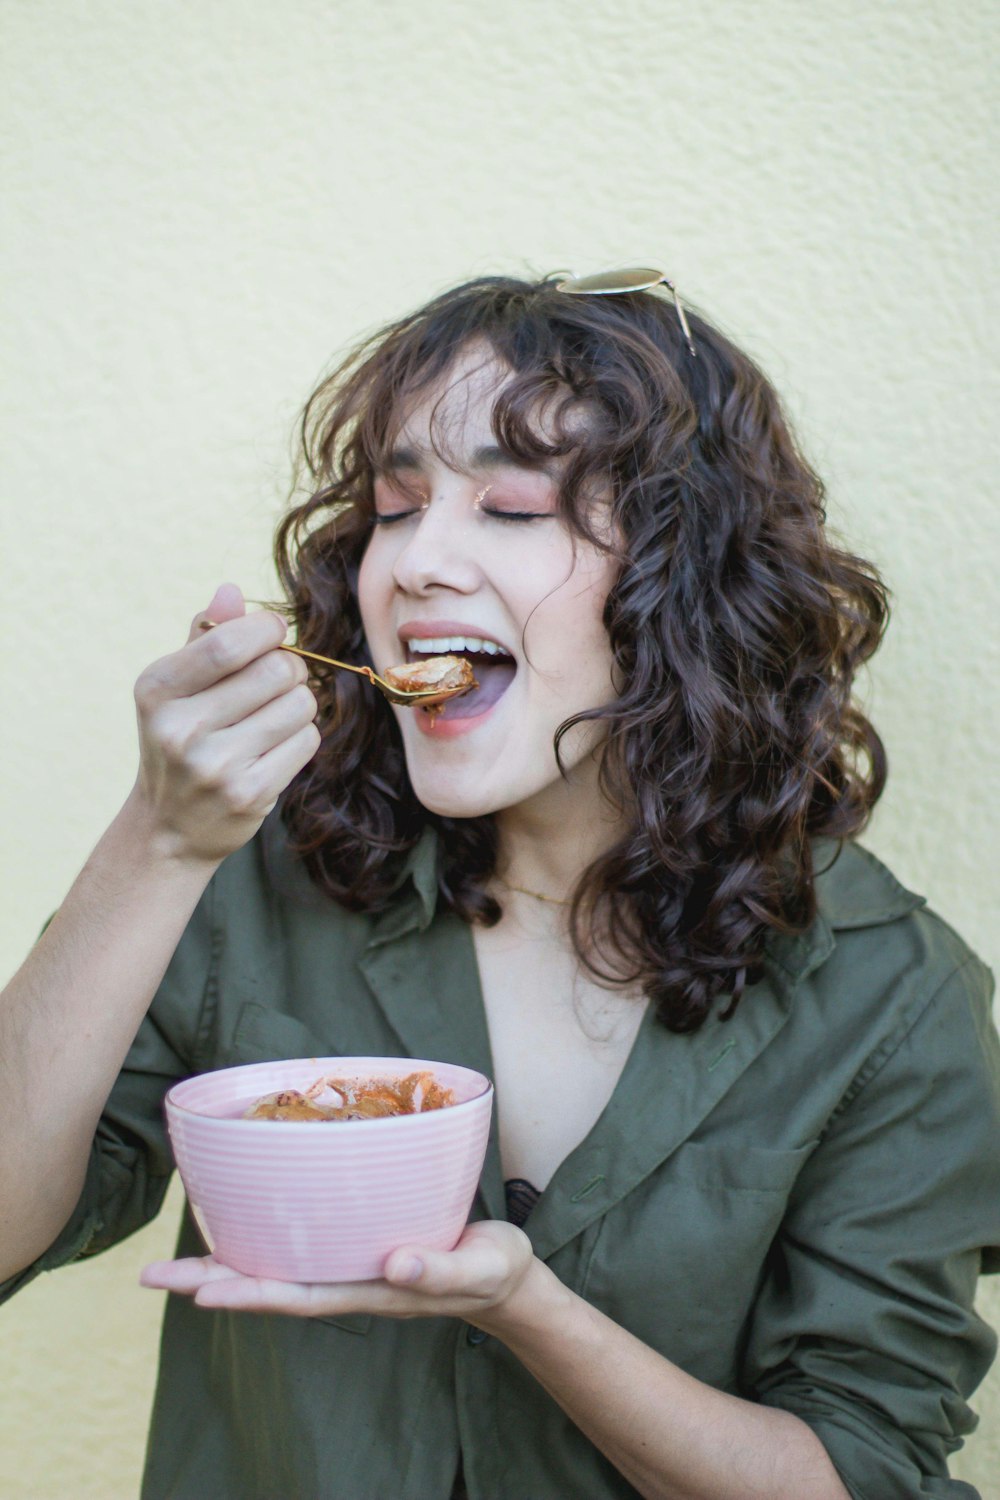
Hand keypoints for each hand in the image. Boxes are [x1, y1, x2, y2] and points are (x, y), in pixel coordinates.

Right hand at [130, 583, 320, 864]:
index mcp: (157, 688)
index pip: (230, 643)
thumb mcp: (176, 688)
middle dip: (291, 668)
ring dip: (298, 704)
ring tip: (273, 717)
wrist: (169, 828)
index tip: (274, 634)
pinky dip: (301, 737)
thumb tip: (232, 590)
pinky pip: (306, 741)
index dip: (268, 629)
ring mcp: (214, 766)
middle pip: (277, 671)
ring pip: (300, 704)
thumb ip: (205, 637)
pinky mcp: (248, 794)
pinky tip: (275, 747)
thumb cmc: (180, 741)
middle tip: (279, 680)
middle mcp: (180, 728)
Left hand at [140, 1220, 535, 1331]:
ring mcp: (351, 1268)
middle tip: (154, 1275)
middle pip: (271, 1287)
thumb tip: (394, 1266)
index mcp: (371, 1290)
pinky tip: (243, 1230)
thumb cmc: (491, 1271)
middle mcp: (350, 1282)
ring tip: (176, 1261)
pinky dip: (264, 1242)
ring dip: (227, 1266)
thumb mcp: (475, 1268)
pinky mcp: (359, 1248)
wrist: (504, 1279)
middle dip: (213, 1281)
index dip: (249, 1292)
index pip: (298, 1295)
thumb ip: (438, 1269)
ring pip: (278, 1270)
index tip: (201, 1290)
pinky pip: (301, 1250)